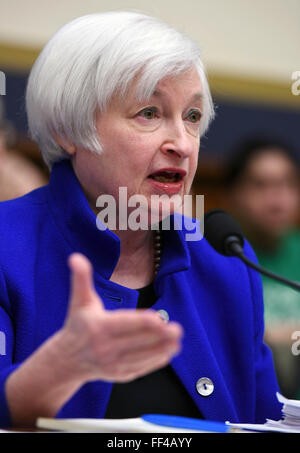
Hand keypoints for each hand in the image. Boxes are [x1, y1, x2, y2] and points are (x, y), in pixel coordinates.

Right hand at [59, 253, 182, 383]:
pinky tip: (168, 352)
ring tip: (177, 341)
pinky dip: (155, 361)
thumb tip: (76, 257)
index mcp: (98, 327)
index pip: (123, 324)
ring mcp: (112, 364)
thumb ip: (81, 278)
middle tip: (177, 329)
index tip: (158, 319)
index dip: (141, 322)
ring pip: (141, 357)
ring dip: (161, 349)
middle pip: (136, 341)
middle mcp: (105, 347)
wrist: (66, 360)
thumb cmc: (77, 324)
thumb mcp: (79, 300)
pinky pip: (140, 368)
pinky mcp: (119, 374)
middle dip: (158, 336)